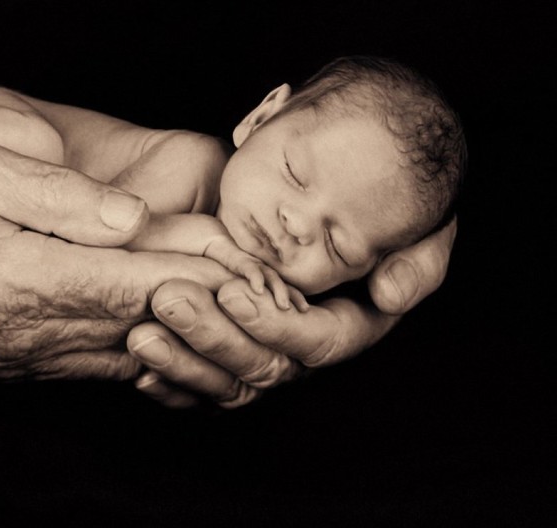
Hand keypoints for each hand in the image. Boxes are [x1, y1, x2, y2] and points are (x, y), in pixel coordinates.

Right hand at [0, 92, 232, 381]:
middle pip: (133, 325)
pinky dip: (128, 349)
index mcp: (13, 277)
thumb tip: (128, 218)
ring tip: (227, 312)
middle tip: (260, 292)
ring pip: (112, 355)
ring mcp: (4, 357)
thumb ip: (55, 194)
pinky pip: (80, 366)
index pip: (132, 283)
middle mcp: (14, 333)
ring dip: (173, 335)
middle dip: (201, 308)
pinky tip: (158, 332)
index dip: (200, 276)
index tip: (253, 269)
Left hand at [127, 220, 456, 407]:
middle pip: (260, 365)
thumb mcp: (415, 226)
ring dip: (182, 362)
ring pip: (224, 381)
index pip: (314, 342)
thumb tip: (390, 295)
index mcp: (347, 323)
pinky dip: (169, 380)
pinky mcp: (224, 355)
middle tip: (169, 301)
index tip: (232, 293)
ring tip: (140, 335)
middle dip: (214, 337)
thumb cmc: (381, 206)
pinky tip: (139, 369)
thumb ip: (417, 261)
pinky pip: (197, 386)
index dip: (275, 324)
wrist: (336, 170)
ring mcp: (262, 353)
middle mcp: (301, 345)